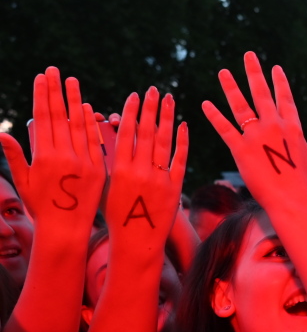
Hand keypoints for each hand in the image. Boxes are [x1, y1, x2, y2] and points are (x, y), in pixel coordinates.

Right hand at [0, 67, 105, 234]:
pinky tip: (88, 108)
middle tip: (54, 69)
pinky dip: (92, 124)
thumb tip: (2, 134)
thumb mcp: (23, 181)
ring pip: (79, 125)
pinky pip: (95, 142)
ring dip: (75, 101)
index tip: (41, 77)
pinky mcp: (98, 169)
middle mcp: (64, 156)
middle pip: (60, 116)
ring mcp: (83, 162)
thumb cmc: (41, 207)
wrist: (66, 230)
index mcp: (44, 156)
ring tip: (72, 81)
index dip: (42, 96)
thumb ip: (15, 156)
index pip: (43, 119)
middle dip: (56, 91)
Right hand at [105, 88, 187, 253]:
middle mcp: (141, 171)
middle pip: (148, 132)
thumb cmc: (114, 215)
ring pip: (165, 143)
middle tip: (155, 89)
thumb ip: (106, 161)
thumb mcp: (105, 186)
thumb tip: (98, 137)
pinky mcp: (175, 188)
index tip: (136, 94)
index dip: (132, 112)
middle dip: (152, 109)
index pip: (127, 133)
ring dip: (168, 119)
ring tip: (170, 100)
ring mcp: (160, 179)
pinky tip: (184, 126)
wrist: (135, 242)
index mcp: (120, 169)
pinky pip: (180, 161)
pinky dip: (183, 142)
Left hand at [202, 51, 306, 205]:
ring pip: (241, 106)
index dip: (279, 82)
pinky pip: (225, 128)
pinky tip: (206, 104)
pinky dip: (214, 115)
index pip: (285, 99)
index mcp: (292, 127)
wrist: (291, 199)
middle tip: (248, 55)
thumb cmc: (306, 181)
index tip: (274, 68)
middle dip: (255, 72)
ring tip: (223, 71)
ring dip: (231, 87)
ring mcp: (256, 136)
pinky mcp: (241, 149)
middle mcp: (273, 126)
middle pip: (261, 93)